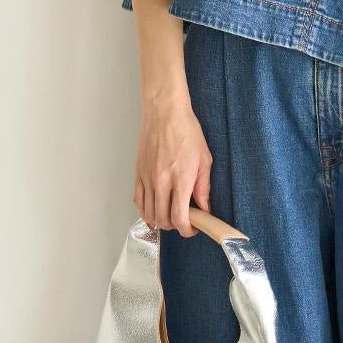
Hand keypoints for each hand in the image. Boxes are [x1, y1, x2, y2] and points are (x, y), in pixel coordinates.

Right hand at [133, 97, 213, 235]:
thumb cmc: (186, 131)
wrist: (165, 113)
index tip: (193, 228)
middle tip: (185, 222)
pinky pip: (138, 200)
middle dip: (175, 227)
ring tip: (170, 218)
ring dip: (160, 221)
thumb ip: (203, 188)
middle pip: (163, 219)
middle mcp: (162, 181)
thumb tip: (205, 208)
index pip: (179, 217)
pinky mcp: (138, 173)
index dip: (187, 230)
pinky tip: (153, 212)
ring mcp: (147, 178)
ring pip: (148, 213)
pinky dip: (144, 211)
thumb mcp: (204, 160)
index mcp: (181, 178)